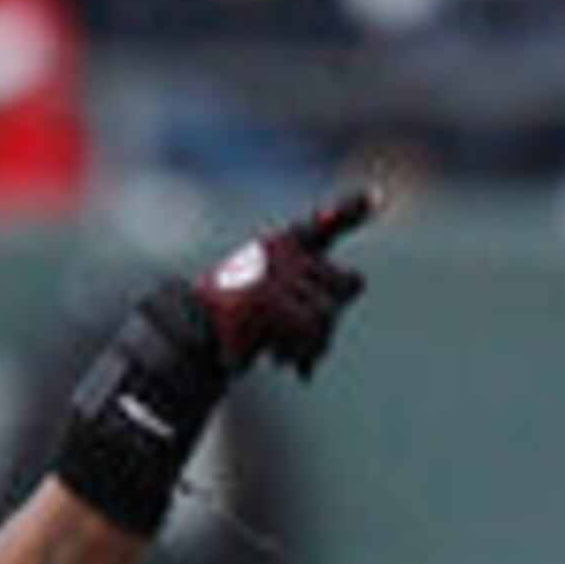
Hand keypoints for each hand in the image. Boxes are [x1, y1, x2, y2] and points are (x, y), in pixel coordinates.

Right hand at [54, 184, 386, 534]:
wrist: (182, 349)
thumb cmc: (225, 334)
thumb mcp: (270, 311)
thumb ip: (312, 295)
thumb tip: (358, 282)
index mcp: (277, 247)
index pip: (321, 226)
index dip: (350, 210)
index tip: (383, 197)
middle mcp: (278, 251)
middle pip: (345, 287)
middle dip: (331, 323)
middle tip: (303, 350)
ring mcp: (272, 272)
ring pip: (328, 316)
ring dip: (316, 347)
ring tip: (287, 360)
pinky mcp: (267, 297)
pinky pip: (312, 331)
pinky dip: (304, 355)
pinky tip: (284, 366)